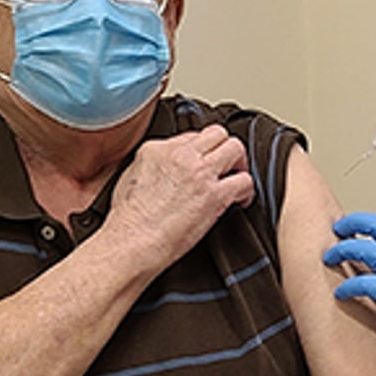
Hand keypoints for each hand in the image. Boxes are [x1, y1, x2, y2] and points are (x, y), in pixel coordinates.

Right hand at [105, 124, 254, 269]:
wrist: (132, 242)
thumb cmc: (128, 221)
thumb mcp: (130, 178)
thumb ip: (152, 166)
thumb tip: (165, 170)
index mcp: (157, 149)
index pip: (191, 136)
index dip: (202, 151)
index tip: (204, 164)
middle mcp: (180, 155)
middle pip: (217, 134)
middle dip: (224, 149)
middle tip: (227, 167)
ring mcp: (199, 173)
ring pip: (235, 148)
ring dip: (240, 164)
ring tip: (235, 180)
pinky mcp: (214, 195)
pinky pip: (244, 181)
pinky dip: (247, 191)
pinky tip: (240, 201)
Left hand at [322, 212, 375, 375]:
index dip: (369, 223)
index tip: (355, 226)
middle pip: (375, 225)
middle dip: (352, 222)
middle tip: (338, 228)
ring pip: (361, 247)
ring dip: (341, 251)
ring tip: (329, 257)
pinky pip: (358, 281)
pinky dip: (345, 286)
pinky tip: (340, 293)